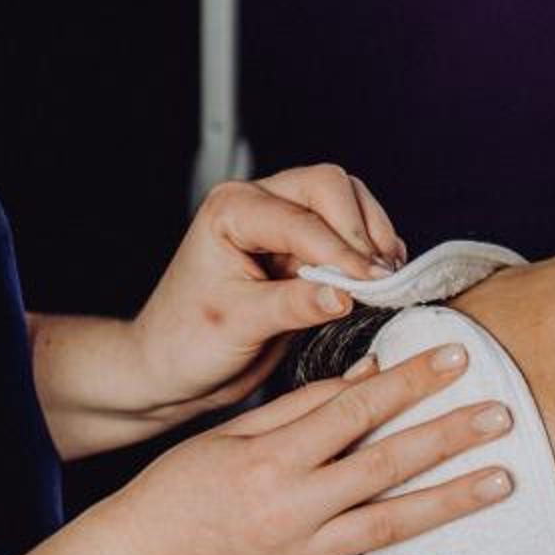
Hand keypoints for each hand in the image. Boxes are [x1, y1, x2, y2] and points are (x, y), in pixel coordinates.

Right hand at [102, 337, 514, 554]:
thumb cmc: (180, 488)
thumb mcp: (231, 433)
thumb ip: (302, 406)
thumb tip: (369, 374)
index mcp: (271, 457)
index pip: (354, 409)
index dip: (409, 381)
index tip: (456, 357)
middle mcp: (291, 506)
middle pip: (385, 464)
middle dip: (448, 435)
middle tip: (502, 414)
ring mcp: (301, 554)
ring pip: (389, 524)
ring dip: (451, 502)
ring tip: (503, 480)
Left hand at [123, 166, 413, 426]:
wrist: (173, 367)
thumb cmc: (186, 342)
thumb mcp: (238, 325)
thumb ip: (293, 305)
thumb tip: (344, 294)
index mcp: (232, 210)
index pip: (302, 219)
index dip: (342, 251)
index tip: (372, 284)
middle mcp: (259, 205)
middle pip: (331, 187)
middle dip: (361, 231)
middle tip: (379, 279)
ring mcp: (284, 223)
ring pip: (348, 203)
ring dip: (372, 238)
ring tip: (381, 281)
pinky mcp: (304, 249)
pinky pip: (350, 233)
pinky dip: (370, 254)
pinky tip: (374, 283)